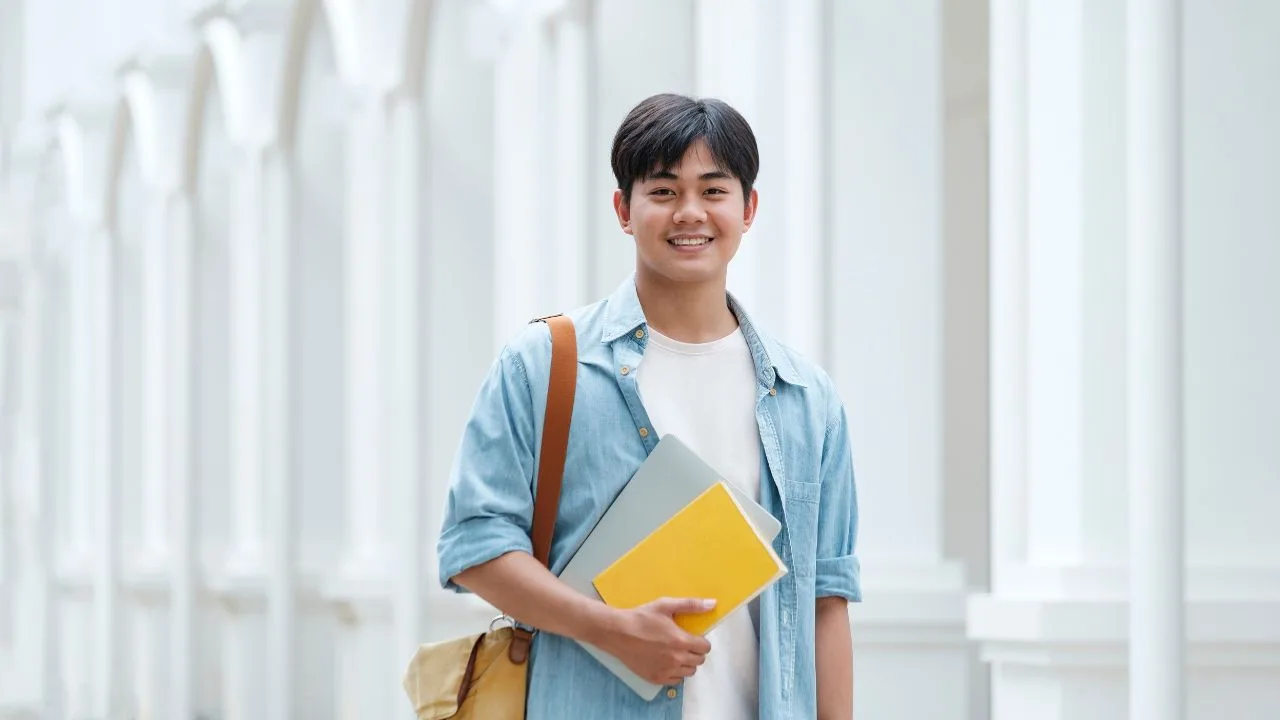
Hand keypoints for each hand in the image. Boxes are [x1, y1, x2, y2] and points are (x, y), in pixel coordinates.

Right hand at [598, 597, 715, 685]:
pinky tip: (667, 661)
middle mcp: (676, 659)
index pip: (705, 648)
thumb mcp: (665, 605)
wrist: (617, 632)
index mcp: (681, 641)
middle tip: (683, 643)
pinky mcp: (656, 678)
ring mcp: (666, 671)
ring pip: (689, 672)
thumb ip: (691, 605)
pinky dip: (675, 672)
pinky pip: (676, 680)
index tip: (693, 637)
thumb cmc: (641, 618)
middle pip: (699, 661)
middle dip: (695, 651)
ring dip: (687, 663)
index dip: (701, 641)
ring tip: (676, 652)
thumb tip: (712, 604)